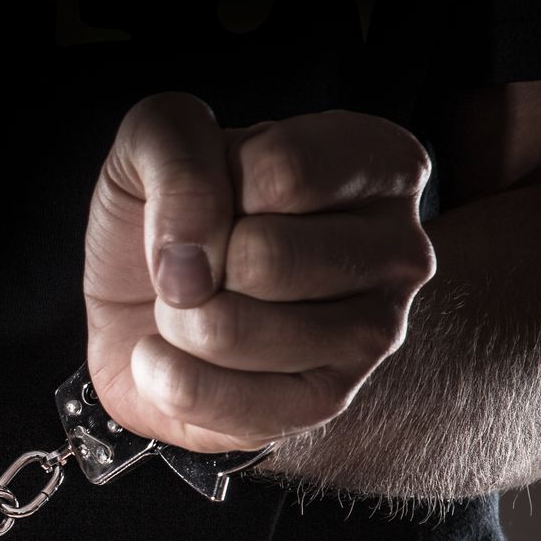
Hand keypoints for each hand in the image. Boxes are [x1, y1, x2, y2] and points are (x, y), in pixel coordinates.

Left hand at [82, 92, 437, 452]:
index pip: (284, 171)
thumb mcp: (155, 138)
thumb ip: (173, 148)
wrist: (141, 310)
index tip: (212, 199)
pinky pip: (224, 401)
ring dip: (176, 321)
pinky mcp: (328, 403)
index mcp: (378, 163)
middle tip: (199, 266)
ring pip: (232, 330)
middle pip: (264, 257)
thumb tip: (192, 256)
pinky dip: (166, 378)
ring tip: (191, 309)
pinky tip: (169, 359)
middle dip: (193, 265)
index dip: (211, 190)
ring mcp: (374, 334)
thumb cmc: (171, 216)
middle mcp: (399, 249)